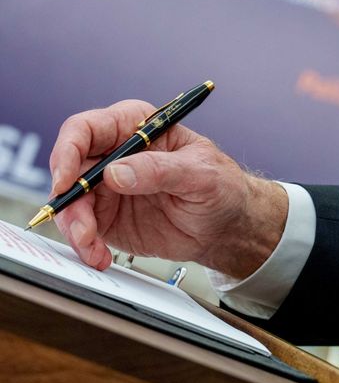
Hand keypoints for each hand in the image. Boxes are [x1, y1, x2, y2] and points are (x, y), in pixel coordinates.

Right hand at [47, 99, 287, 276]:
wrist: (227, 225)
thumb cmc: (222, 186)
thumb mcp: (201, 173)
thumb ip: (161, 170)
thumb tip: (116, 172)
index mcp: (137, 127)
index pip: (87, 129)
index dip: (67, 151)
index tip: (66, 180)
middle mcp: (114, 154)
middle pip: (68, 169)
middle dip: (70, 201)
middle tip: (84, 228)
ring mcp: (107, 186)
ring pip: (70, 203)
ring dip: (75, 229)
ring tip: (95, 248)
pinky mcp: (106, 216)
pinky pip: (81, 228)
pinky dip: (84, 245)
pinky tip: (101, 256)